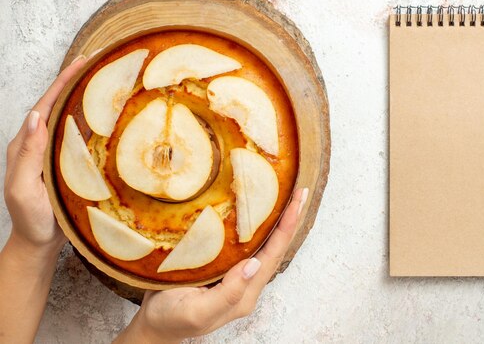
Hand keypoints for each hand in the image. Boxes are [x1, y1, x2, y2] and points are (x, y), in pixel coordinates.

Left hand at [3, 55, 87, 254]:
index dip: (62, 82)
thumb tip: (35, 116)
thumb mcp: (22, 187)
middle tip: (97, 63)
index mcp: (26, 145)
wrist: (40, 244)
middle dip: (75, 81)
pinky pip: (81, 136)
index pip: (45, 105)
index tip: (81, 62)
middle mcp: (41, 144)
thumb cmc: (31, 219)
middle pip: (58, 105)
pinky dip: (93, 121)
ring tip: (104, 81)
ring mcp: (55, 153)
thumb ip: (26, 154)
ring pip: (70, 118)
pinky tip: (108, 117)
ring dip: (85, 98)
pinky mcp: (69, 164)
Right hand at [115, 188, 308, 343]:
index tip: (298, 200)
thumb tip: (255, 264)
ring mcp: (234, 274)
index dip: (287, 226)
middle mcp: (245, 282)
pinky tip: (253, 209)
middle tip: (299, 192)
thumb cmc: (170, 319)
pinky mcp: (221, 266)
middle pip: (274, 247)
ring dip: (275, 220)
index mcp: (245, 293)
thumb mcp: (198, 312)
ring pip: (262, 244)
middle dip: (288, 219)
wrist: (151, 325)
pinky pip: (244, 243)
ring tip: (285, 196)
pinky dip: (253, 224)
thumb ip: (228, 292)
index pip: (273, 254)